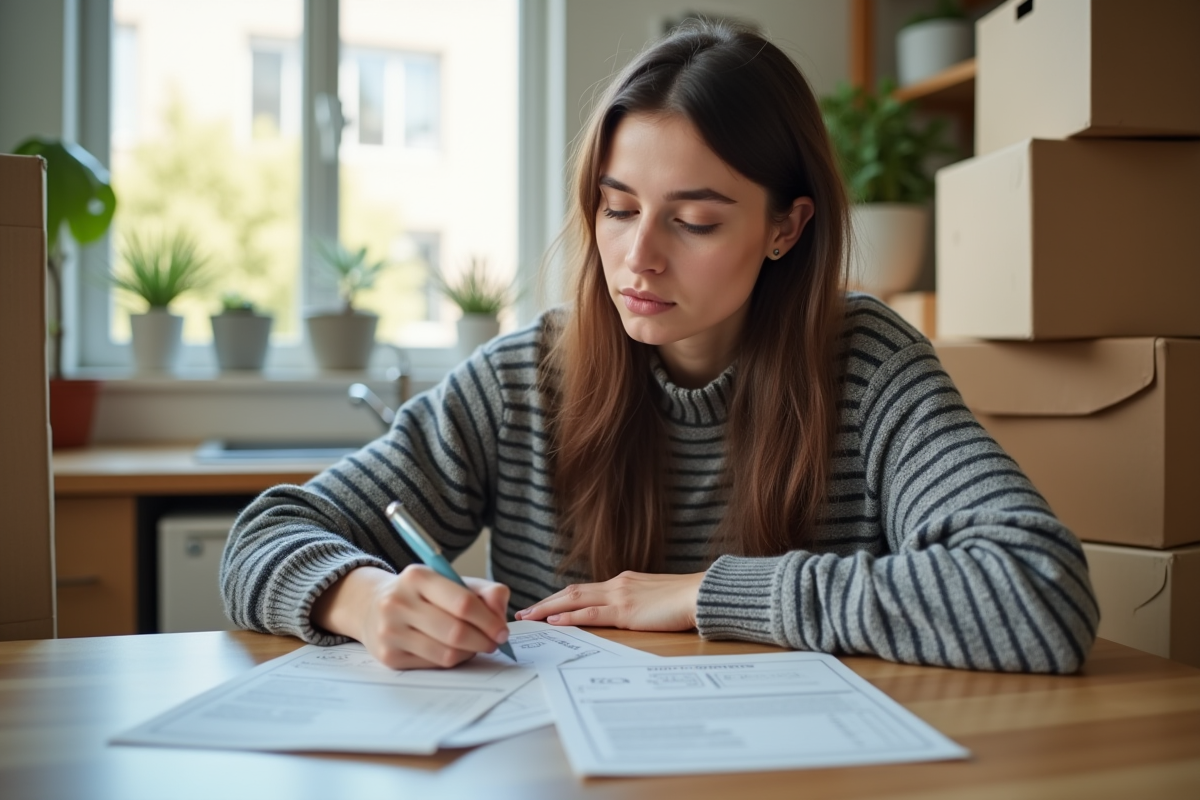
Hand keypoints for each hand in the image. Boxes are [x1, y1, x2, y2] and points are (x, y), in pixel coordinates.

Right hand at [312, 565, 510, 669]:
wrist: (373, 606)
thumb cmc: (422, 594)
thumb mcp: (451, 582)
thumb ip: (485, 591)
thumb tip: (501, 612)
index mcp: (417, 576)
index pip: (463, 603)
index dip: (489, 620)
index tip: (502, 630)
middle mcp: (398, 602)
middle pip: (456, 632)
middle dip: (483, 640)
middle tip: (494, 642)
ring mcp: (390, 631)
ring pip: (446, 653)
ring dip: (470, 653)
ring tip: (475, 645)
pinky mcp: (388, 656)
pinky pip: (433, 664)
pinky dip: (452, 660)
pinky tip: (453, 650)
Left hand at [514, 571, 704, 630]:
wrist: (701, 594)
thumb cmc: (684, 600)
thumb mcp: (655, 599)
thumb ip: (638, 603)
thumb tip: (630, 614)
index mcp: (623, 582)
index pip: (584, 589)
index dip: (561, 598)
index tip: (543, 605)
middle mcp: (617, 584)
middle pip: (572, 591)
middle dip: (546, 601)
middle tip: (524, 611)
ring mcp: (619, 596)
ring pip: (574, 599)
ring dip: (548, 608)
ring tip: (528, 616)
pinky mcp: (625, 611)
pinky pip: (590, 614)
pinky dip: (569, 616)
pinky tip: (553, 620)